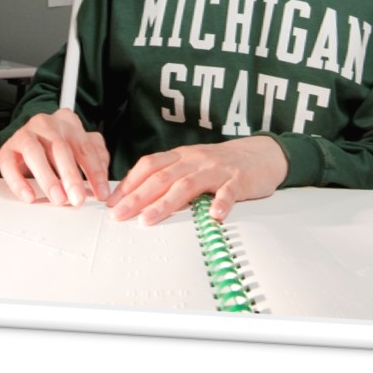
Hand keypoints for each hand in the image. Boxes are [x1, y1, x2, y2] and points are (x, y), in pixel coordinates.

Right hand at [0, 108, 110, 205]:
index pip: (85, 147)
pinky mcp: (7, 148)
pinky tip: (30, 196)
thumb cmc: (60, 143)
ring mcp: (25, 134)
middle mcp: (46, 124)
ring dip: (48, 178)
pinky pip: (8, 165)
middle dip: (70, 176)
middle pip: (60, 148)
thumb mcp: (82, 146)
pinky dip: (18, 182)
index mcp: (68, 123)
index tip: (101, 192)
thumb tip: (103, 178)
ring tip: (58, 198)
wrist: (32, 136)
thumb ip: (97, 158)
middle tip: (77, 198)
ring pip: (34, 153)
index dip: (95, 172)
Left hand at [106, 136, 287, 225]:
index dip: (128, 183)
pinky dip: (220, 203)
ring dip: (166, 203)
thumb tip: (136, 196)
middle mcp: (195, 160)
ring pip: (187, 185)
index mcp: (181, 156)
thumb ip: (169, 178)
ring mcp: (217, 170)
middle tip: (120, 215)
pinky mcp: (239, 180)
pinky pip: (228, 192)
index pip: (149, 166)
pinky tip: (214, 216)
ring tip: (149, 219)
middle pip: (162, 177)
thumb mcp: (192, 165)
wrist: (261, 153)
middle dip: (137, 197)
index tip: (111, 201)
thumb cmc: (222, 163)